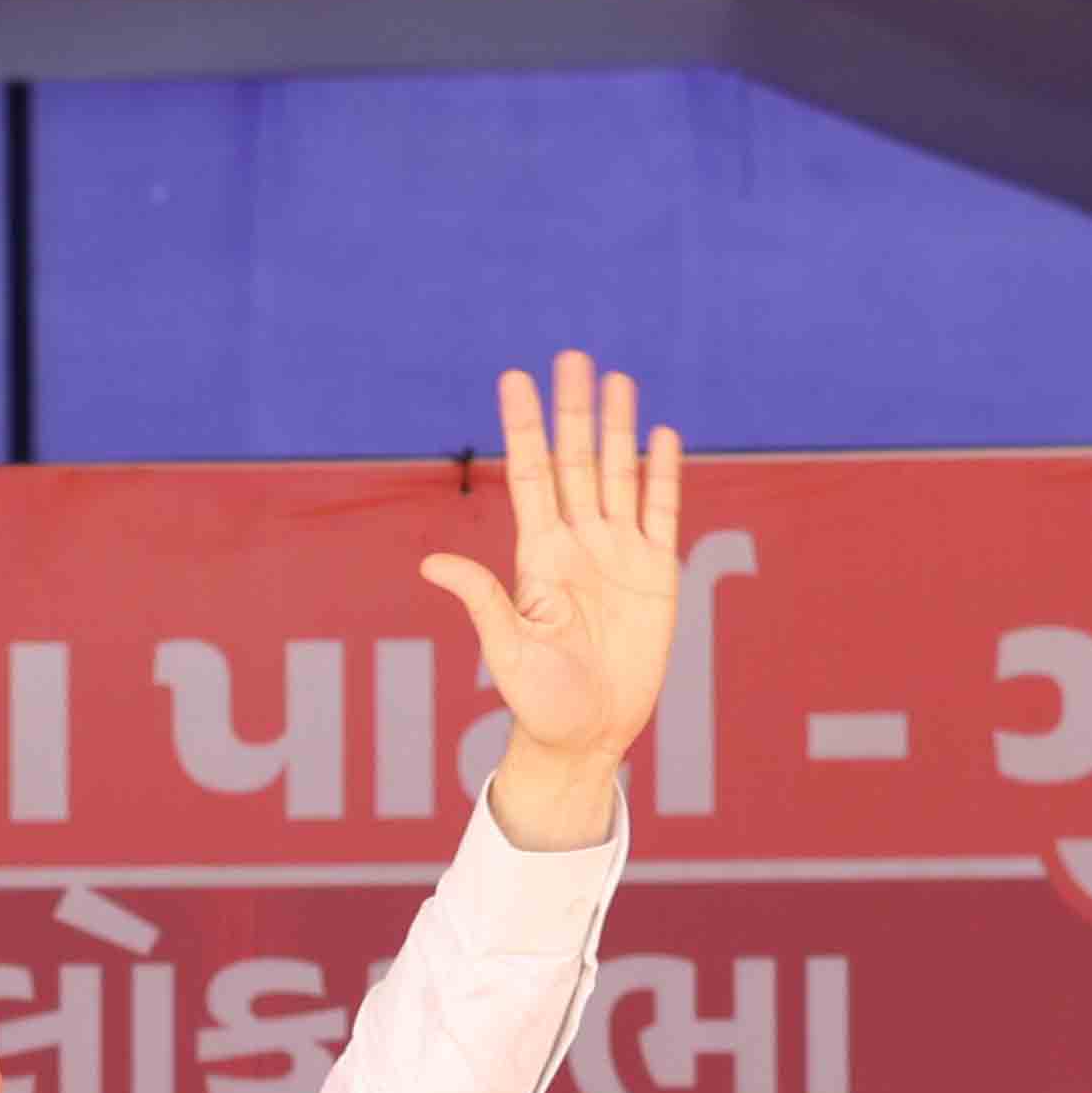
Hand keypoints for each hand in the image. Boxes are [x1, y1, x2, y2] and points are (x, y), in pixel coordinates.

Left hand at [421, 352, 689, 850]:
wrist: (587, 736)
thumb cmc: (539, 701)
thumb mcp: (507, 650)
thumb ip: (482, 600)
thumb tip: (430, 564)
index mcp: (537, 556)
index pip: (530, 476)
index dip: (525, 427)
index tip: (515, 377)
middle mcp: (576, 544)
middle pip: (575, 462)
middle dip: (574, 411)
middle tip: (572, 357)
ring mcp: (617, 554)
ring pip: (617, 475)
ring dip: (617, 429)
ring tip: (617, 379)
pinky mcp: (655, 574)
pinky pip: (660, 513)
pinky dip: (661, 474)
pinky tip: (660, 436)